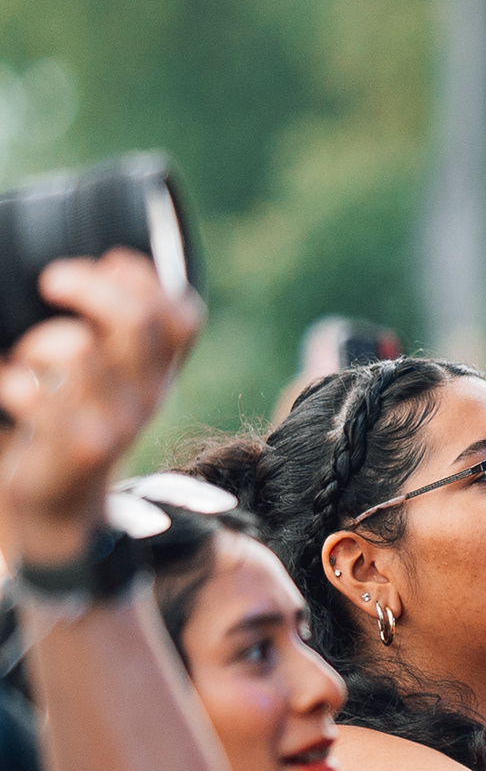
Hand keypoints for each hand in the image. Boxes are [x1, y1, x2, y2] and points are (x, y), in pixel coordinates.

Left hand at [0, 249, 196, 561]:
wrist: (59, 507)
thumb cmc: (69, 424)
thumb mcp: (105, 377)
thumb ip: (112, 332)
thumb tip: (98, 267)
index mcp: (158, 372)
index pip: (183, 317)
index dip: (146, 280)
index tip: (106, 264)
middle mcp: (147, 395)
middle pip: (136, 320)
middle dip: (87, 286)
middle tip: (51, 282)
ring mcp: (117, 423)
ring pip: (77, 349)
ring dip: (39, 341)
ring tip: (25, 358)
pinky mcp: (77, 448)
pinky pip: (36, 395)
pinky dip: (12, 383)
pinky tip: (9, 388)